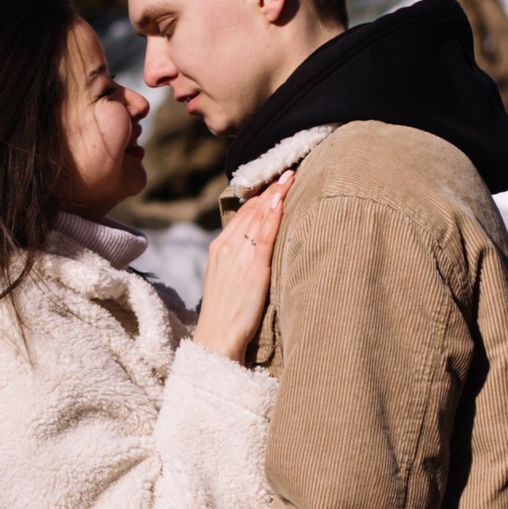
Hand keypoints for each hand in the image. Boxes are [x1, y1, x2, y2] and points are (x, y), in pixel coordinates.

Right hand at [191, 168, 294, 364]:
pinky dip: (274, 215)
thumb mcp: (228, 280)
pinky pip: (265, 235)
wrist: (217, 337)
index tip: (274, 183)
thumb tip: (259, 248)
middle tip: (287, 171)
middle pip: (251, 210)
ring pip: (258, 217)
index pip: (241, 214)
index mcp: (219, 248)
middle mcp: (227, 247)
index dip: (260, 197)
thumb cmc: (227, 314)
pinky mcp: (253, 269)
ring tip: (290, 176)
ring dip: (275, 194)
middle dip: (269, 189)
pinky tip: (282, 201)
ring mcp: (238, 256)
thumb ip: (240, 260)